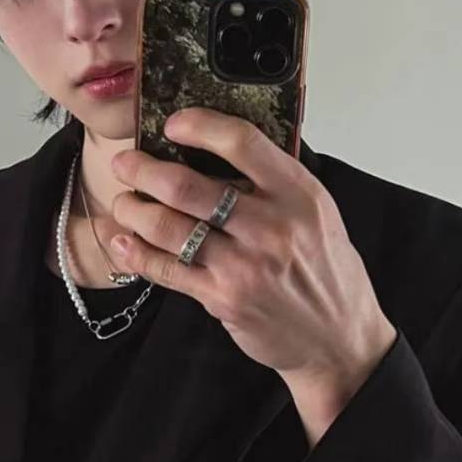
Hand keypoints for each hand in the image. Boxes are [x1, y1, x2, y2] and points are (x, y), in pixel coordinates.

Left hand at [109, 108, 396, 391]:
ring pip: (168, 227)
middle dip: (143, 170)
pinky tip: (123, 241)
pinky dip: (136, 253)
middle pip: (186, 186)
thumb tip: (219, 148)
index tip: (172, 123)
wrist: (338, 338)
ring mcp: (244, 265)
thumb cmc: (325, 273)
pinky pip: (167, 269)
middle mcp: (271, 226)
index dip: (198, 125)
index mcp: (297, 194)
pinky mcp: (223, 298)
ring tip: (125, 203)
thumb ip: (275, 181)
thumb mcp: (316, 214)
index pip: (241, 142)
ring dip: (133, 210)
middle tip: (125, 163)